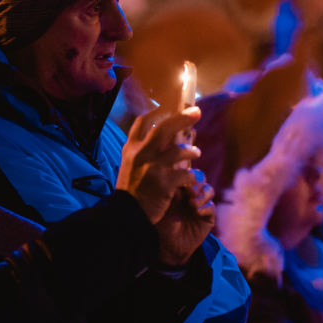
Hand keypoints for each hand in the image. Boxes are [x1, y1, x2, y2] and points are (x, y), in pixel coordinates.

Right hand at [116, 106, 201, 223]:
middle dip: (183, 118)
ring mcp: (153, 168)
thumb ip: (143, 151)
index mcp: (131, 148)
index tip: (169, 108)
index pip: (143, 122)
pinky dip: (193, 176)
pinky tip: (194, 178)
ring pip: (180, 150)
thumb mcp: (130, 165)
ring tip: (196, 153)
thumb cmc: (130, 190)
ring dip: (191, 151)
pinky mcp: (164, 183)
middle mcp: (141, 154)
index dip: (157, 112)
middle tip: (196, 112)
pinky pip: (186, 174)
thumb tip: (163, 139)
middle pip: (165, 128)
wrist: (126, 214)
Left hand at [154, 169, 215, 267]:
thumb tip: (176, 173)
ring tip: (192, 202)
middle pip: (199, 178)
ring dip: (202, 194)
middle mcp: (189, 194)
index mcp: (177, 187)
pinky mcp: (207, 217)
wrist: (165, 247)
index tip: (180, 174)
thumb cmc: (158, 223)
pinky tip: (197, 211)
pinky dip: (206, 207)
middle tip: (188, 189)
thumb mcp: (160, 203)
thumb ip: (169, 188)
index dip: (186, 171)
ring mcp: (200, 205)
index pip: (186, 172)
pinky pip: (211, 207)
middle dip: (195, 181)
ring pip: (208, 191)